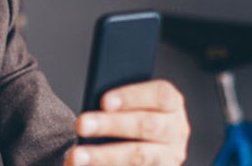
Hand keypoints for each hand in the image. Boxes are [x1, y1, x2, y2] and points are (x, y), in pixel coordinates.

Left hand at [64, 79, 189, 165]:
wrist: (144, 147)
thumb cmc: (130, 119)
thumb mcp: (132, 107)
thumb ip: (119, 105)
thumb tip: (95, 110)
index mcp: (172, 104)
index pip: (161, 95)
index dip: (133, 96)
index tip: (104, 101)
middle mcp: (176, 130)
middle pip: (147, 125)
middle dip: (111, 124)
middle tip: (81, 124)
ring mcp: (169, 157)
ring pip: (138, 156)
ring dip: (104, 156)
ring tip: (75, 156)